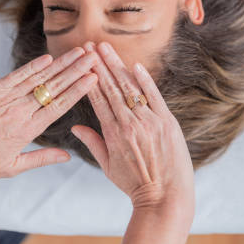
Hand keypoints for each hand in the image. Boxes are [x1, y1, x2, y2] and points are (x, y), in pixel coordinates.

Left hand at [0, 47, 97, 177]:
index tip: (93, 78)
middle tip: (92, 56)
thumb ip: (42, 159)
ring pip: (40, 77)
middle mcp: (20, 110)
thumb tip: (67, 156)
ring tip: (78, 52)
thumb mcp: (13, 166)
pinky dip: (34, 65)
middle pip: (55, 87)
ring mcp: (7, 97)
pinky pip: (18, 74)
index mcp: (28, 130)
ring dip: (61, 63)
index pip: (59, 105)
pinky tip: (49, 57)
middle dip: (76, 70)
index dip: (78, 90)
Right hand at [71, 42, 194, 211]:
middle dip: (99, 65)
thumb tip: (75, 127)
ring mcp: (151, 122)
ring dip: (117, 66)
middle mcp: (130, 124)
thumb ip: (93, 143)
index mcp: (113, 134)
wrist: (166, 198)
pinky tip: (135, 65)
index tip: (81, 63)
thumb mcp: (108, 167)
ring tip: (106, 49)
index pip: (98, 99)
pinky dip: (145, 80)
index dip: (89, 79)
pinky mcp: (168, 122)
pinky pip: (155, 96)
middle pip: (111, 88)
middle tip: (89, 46)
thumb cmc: (136, 184)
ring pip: (130, 88)